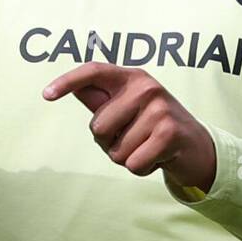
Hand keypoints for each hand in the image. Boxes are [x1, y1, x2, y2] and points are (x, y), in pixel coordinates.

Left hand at [43, 63, 216, 192]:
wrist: (196, 146)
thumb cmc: (154, 126)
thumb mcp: (129, 107)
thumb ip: (102, 98)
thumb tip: (74, 86)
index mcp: (133, 78)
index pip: (94, 72)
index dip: (67, 81)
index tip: (46, 95)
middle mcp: (146, 88)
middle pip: (98, 126)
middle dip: (109, 142)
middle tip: (135, 137)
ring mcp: (159, 109)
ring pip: (115, 150)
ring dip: (128, 156)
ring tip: (148, 146)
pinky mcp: (169, 134)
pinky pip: (132, 163)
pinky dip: (141, 168)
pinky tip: (157, 157)